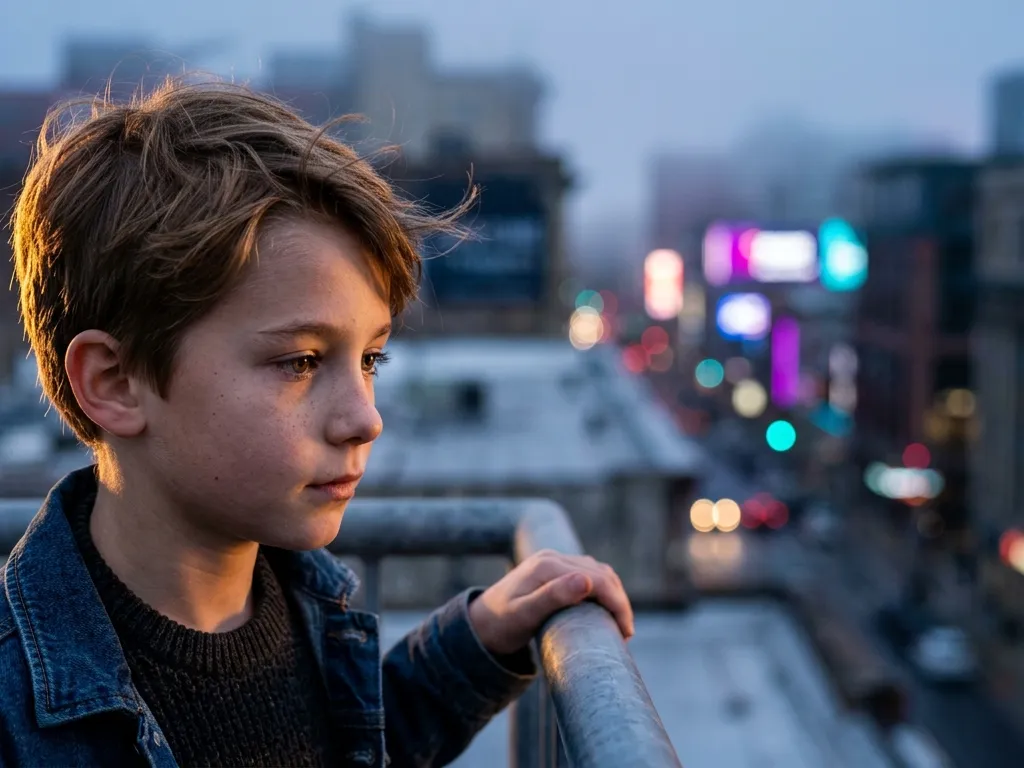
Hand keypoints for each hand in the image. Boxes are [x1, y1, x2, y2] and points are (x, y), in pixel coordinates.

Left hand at [468, 550, 633, 656]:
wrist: (480, 623)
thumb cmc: (501, 625)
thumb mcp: (524, 616)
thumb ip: (553, 597)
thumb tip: (586, 580)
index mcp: (548, 566)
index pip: (597, 579)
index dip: (617, 603)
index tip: (626, 632)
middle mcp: (552, 557)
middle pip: (601, 573)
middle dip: (619, 601)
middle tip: (626, 633)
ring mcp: (553, 561)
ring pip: (598, 571)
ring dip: (613, 593)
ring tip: (619, 623)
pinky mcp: (554, 569)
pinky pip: (588, 573)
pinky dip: (603, 588)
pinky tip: (605, 608)